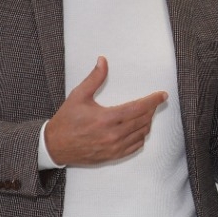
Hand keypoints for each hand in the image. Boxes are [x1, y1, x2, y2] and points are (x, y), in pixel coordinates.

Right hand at [44, 57, 167, 165]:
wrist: (55, 146)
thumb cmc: (66, 120)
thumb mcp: (78, 95)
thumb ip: (94, 78)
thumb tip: (103, 60)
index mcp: (106, 118)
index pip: (138, 108)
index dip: (153, 100)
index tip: (162, 95)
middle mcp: (113, 135)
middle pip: (143, 121)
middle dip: (151, 109)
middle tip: (155, 102)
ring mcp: (114, 148)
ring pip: (141, 134)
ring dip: (147, 123)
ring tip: (147, 113)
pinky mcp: (113, 156)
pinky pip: (135, 147)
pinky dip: (141, 137)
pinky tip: (139, 129)